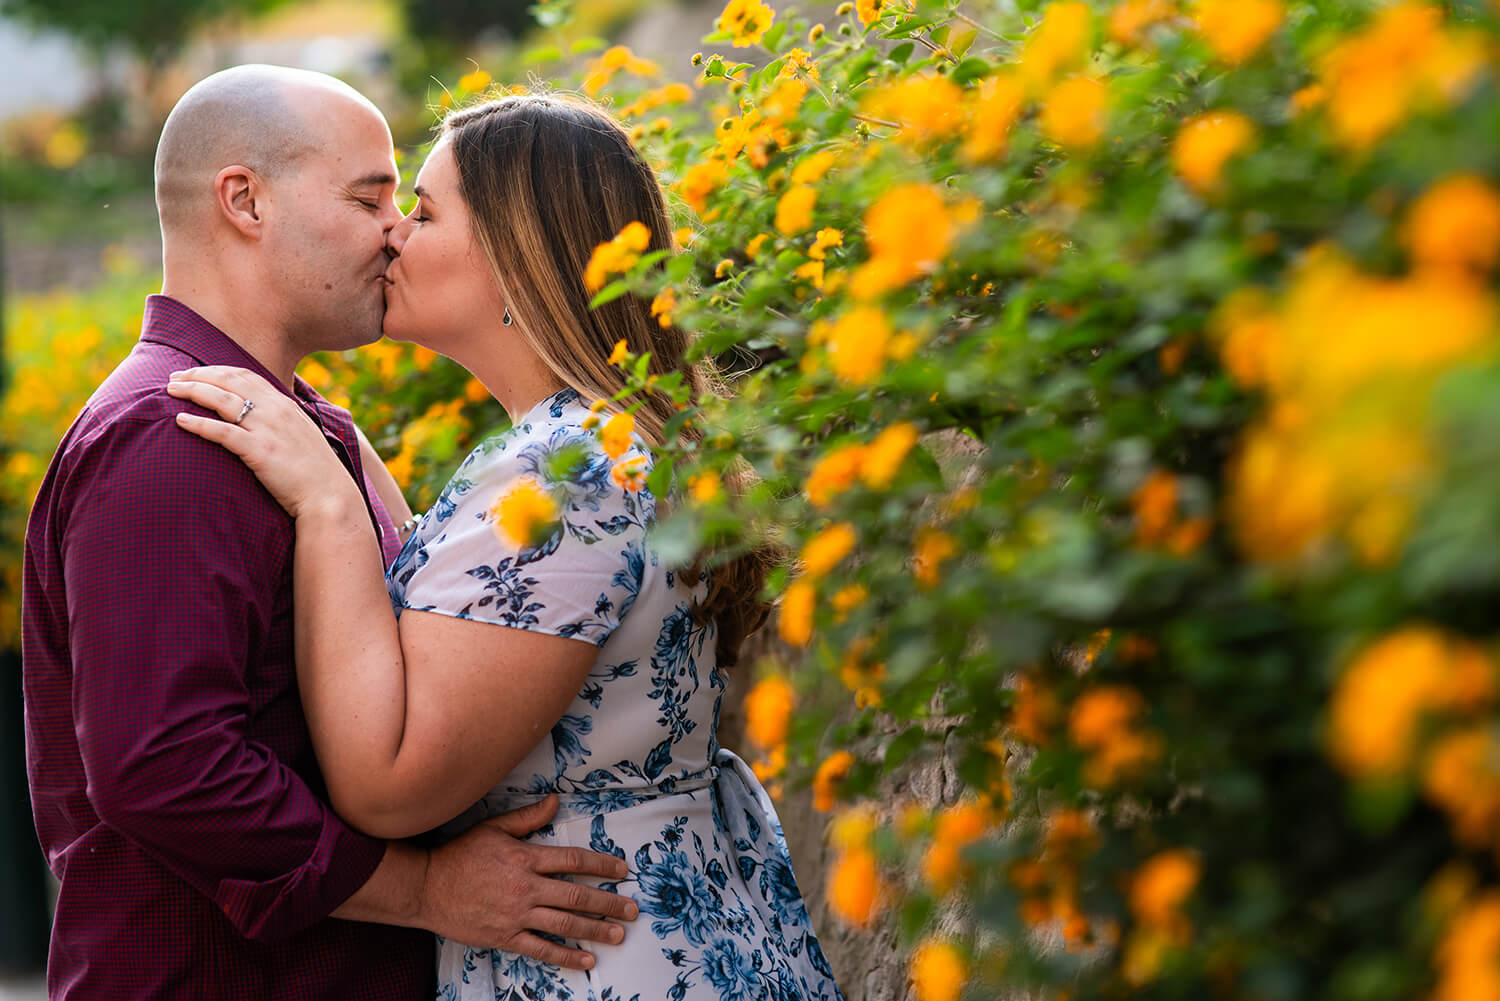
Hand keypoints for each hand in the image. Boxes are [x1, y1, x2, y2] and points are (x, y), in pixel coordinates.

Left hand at [167, 366, 355, 518]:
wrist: (330, 496)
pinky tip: (180, 420)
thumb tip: (260, 419)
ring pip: (222, 400)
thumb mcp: (300, 435)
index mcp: (285, 404)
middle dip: (198, 375)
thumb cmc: (314, 472)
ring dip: (193, 391)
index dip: (215, 371)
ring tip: (171, 390)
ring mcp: (268, 430)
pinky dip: (199, 424)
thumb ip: (281, 422)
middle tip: (174, 376)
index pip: (245, 375)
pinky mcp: (259, 451)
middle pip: (229, 381)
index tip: (194, 372)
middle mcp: (276, 411)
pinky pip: (222, 432)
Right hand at [420, 795, 637, 969]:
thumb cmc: (459, 855)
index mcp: (525, 857)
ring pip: (565, 923)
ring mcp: (516, 914)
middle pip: (577, 894)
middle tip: (633, 908)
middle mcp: (526, 886)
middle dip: (609, 902)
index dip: (602, 865)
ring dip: (596, 929)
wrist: (425, 887)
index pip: (573, 859)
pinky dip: (566, 956)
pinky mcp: (505, 936)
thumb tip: (555, 800)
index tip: (622, 870)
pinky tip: (586, 960)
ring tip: (619, 934)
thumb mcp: (493, 827)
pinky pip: (541, 948)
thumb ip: (528, 817)